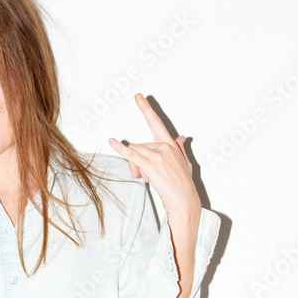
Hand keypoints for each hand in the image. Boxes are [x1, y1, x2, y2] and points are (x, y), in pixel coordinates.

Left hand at [109, 93, 200, 221]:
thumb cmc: (183, 185)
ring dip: (135, 167)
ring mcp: (157, 155)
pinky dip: (120, 149)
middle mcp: (164, 146)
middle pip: (139, 145)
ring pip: (136, 152)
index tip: (138, 97)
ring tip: (145, 178)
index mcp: (170, 144)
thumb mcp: (185, 163)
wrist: (184, 200)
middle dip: (137, 160)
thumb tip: (181, 137)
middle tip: (142, 176)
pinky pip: (131, 154)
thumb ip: (180, 148)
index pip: (156, 122)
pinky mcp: (150, 165)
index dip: (146, 109)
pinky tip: (112, 142)